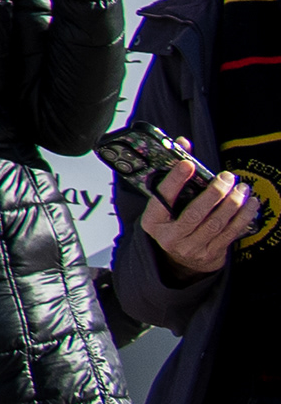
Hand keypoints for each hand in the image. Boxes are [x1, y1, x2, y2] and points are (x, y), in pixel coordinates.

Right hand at [136, 151, 258, 277]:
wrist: (179, 259)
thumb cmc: (172, 223)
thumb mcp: (165, 204)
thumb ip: (174, 174)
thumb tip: (183, 143)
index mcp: (153, 221)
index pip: (162, 199)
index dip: (175, 181)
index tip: (188, 164)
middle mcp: (170, 237)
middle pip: (194, 213)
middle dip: (214, 193)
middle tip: (227, 177)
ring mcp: (191, 247)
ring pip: (216, 223)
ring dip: (232, 204)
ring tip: (241, 188)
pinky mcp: (211, 253)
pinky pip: (230, 233)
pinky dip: (243, 217)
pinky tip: (250, 204)